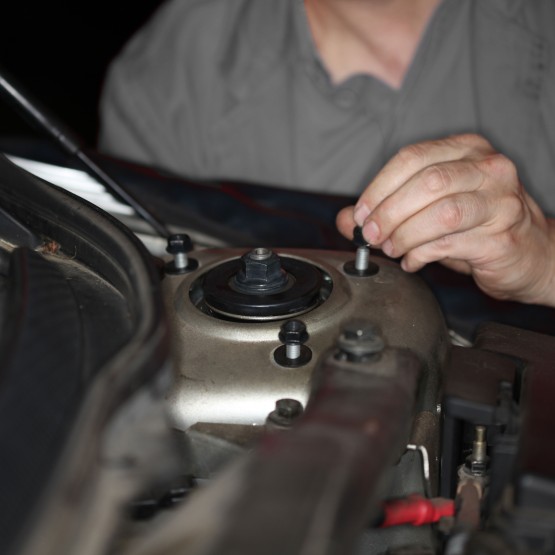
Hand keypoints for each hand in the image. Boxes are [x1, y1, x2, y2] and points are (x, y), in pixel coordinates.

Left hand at [336, 134, 554, 305]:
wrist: (532, 253)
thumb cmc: (477, 226)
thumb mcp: (429, 209)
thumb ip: (386, 210)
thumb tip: (344, 219)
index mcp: (467, 150)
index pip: (412, 158)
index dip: (379, 187)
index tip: (360, 213)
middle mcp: (489, 168)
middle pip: (426, 182)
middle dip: (388, 213)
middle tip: (371, 235)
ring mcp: (501, 201)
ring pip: (441, 213)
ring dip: (405, 235)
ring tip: (392, 249)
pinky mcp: (503, 236)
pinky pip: (450, 244)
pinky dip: (421, 255)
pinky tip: (413, 261)